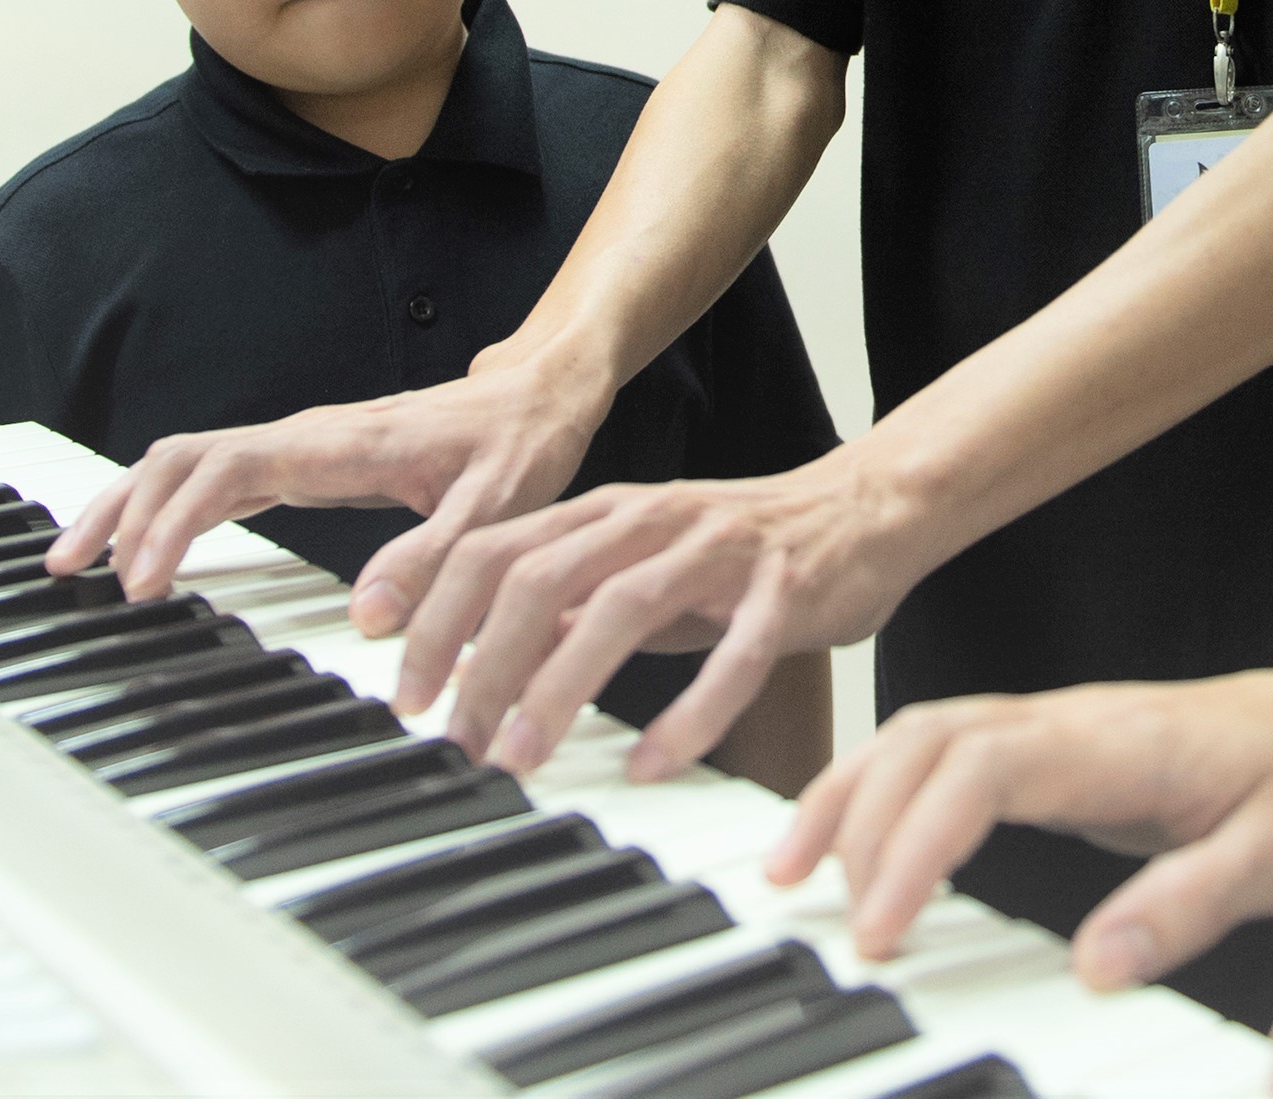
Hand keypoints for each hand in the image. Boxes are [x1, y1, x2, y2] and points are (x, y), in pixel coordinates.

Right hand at [44, 343, 608, 601]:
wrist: (541, 394)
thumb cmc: (520, 445)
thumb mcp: (495, 509)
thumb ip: (435, 559)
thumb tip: (366, 620)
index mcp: (340, 443)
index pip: (226, 471)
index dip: (172, 523)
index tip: (140, 581)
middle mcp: (308, 436)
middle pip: (182, 458)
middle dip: (120, 509)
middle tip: (70, 572)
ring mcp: (302, 446)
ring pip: (190, 461)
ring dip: (131, 503)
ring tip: (78, 560)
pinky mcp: (307, 461)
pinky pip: (218, 476)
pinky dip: (168, 505)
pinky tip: (148, 545)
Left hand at [385, 458, 920, 782]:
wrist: (867, 509)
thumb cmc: (745, 552)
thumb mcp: (642, 569)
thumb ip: (570, 604)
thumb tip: (486, 658)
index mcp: (608, 513)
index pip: (495, 551)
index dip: (439, 618)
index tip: (406, 693)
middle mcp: (654, 520)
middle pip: (540, 576)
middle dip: (484, 663)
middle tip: (458, 740)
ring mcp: (719, 551)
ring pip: (622, 607)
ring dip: (560, 685)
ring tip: (526, 756)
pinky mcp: (783, 590)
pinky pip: (732, 654)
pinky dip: (689, 711)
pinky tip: (657, 762)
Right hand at [764, 664, 1272, 979]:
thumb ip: (1186, 904)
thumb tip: (1096, 966)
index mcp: (1113, 741)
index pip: (979, 769)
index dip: (916, 843)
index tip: (884, 928)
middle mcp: (1062, 718)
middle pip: (922, 741)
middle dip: (857, 825)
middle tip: (832, 925)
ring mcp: (1044, 723)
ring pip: (913, 734)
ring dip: (845, 795)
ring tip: (790, 875)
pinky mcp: (1037, 744)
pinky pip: (931, 750)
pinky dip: (872, 788)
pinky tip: (846, 843)